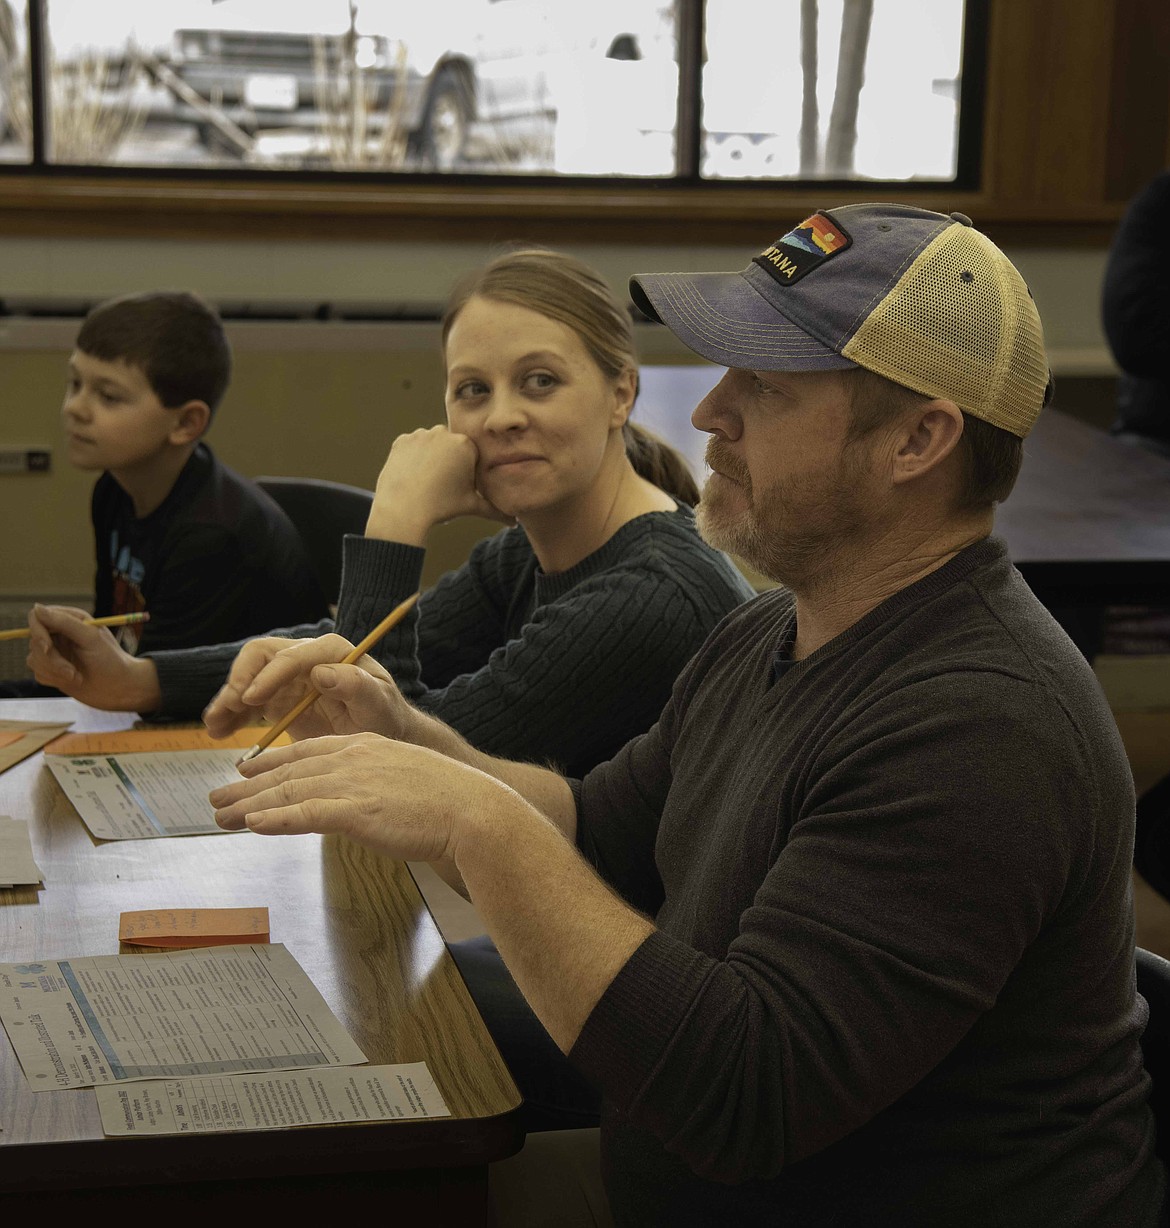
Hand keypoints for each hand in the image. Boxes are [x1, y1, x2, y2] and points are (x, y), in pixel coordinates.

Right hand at [26, 604, 160, 711]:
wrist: (120, 689)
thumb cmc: (110, 661)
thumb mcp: (90, 638)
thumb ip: (64, 622)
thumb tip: (36, 607)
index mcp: (70, 620)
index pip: (37, 617)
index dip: (37, 631)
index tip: (47, 647)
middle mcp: (60, 634)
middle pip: (33, 640)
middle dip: (51, 659)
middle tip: (71, 671)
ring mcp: (55, 652)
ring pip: (33, 659)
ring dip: (55, 671)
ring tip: (77, 677)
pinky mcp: (52, 670)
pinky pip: (38, 673)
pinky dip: (54, 679)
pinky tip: (74, 681)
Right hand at [203, 634, 414, 741]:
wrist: (381, 733)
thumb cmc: (384, 715)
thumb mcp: (378, 704)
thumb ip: (356, 687)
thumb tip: (322, 672)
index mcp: (331, 652)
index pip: (292, 654)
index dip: (269, 674)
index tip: (252, 698)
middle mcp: (306, 658)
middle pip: (260, 656)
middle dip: (240, 682)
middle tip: (227, 710)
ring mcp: (288, 677)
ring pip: (247, 677)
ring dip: (227, 698)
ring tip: (214, 724)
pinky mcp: (278, 698)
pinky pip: (247, 701)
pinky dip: (231, 713)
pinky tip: (218, 730)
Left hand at [209, 732, 501, 863]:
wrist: (474, 811)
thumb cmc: (449, 802)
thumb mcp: (405, 780)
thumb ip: (375, 786)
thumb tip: (359, 803)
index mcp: (365, 746)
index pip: (307, 752)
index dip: (271, 763)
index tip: (246, 772)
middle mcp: (353, 758)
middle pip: (289, 772)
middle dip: (248, 788)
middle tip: (216, 799)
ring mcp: (354, 783)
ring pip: (289, 793)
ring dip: (250, 806)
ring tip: (220, 817)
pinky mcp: (357, 811)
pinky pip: (307, 814)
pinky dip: (277, 820)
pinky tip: (253, 826)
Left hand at [366, 426, 513, 543]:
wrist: (403, 509)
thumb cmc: (441, 506)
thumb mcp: (471, 506)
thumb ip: (495, 510)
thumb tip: (514, 522)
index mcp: (465, 445)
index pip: (470, 453)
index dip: (465, 471)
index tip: (457, 485)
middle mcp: (443, 433)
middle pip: (450, 446)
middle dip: (448, 461)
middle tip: (441, 484)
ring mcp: (420, 435)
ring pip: (431, 444)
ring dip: (431, 457)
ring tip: (426, 481)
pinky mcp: (402, 440)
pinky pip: (412, 447)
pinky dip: (413, 458)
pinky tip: (413, 475)